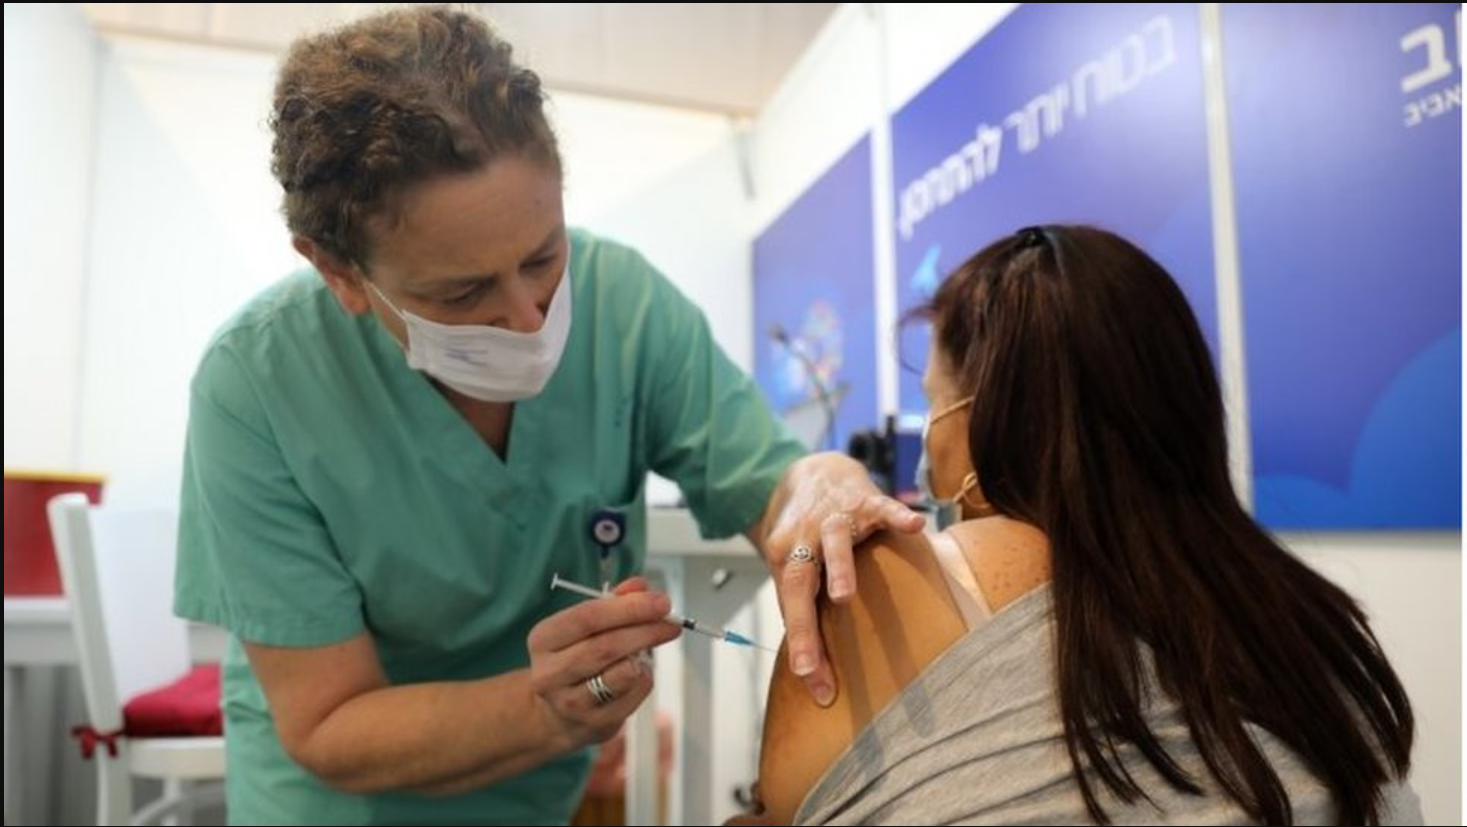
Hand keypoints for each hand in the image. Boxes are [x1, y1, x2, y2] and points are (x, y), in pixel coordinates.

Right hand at [527, 577, 680, 750]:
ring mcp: (571, 702)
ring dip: (644, 655)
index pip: (588, 617)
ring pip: (623, 673)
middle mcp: (550, 673)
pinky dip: (644, 677)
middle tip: (671, 623)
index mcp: (544, 640)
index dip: (629, 608)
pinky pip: (634, 694)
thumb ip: (613, 602)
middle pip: (607, 646)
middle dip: (646, 630)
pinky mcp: (594, 724)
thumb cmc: (576, 658)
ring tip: (647, 647)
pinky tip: (637, 672)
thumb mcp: (584, 626)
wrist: (557, 713)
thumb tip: (640, 586)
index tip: (660, 602)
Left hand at [758, 453, 924, 704]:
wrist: (811, 471)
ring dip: (838, 567)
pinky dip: (897, 514)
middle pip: (799, 581)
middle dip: (804, 624)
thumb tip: (814, 672)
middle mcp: (804, 538)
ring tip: (844, 596)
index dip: (803, 650)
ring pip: (834, 540)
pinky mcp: (864, 498)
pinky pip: (882, 506)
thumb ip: (804, 610)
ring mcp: (834, 516)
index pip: (791, 610)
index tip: (819, 691)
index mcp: (785, 559)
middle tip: (807, 665)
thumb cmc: (806, 533)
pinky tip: (915, 526)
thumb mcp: (796, 568)